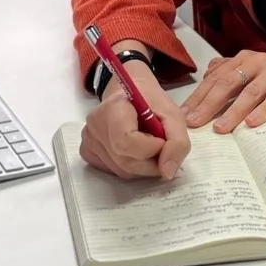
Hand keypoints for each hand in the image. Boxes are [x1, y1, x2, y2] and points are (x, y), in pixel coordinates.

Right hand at [79, 53, 190, 180]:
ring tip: (148, 146)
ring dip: (143, 166)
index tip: (162, 139)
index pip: (127, 142)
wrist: (131, 94)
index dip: (151, 149)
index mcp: (113, 108)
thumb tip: (167, 172)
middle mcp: (95, 125)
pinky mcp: (88, 152)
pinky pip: (114, 171)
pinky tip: (135, 151)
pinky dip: (131, 167)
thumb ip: (177, 143)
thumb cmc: (150, 102)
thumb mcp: (174, 116)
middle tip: (160, 146)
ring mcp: (89, 140)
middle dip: (151, 162)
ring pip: (122, 171)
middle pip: (126, 162)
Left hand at [182, 50, 265, 132]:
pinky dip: (264, 111)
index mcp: (243, 59)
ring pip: (250, 91)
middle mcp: (257, 60)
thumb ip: (230, 74)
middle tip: (194, 122)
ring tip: (220, 128)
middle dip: (208, 104)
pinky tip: (252, 123)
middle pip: (227, 83)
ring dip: (233, 111)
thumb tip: (205, 78)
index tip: (184, 116)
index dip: (198, 97)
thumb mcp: (253, 74)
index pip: (215, 79)